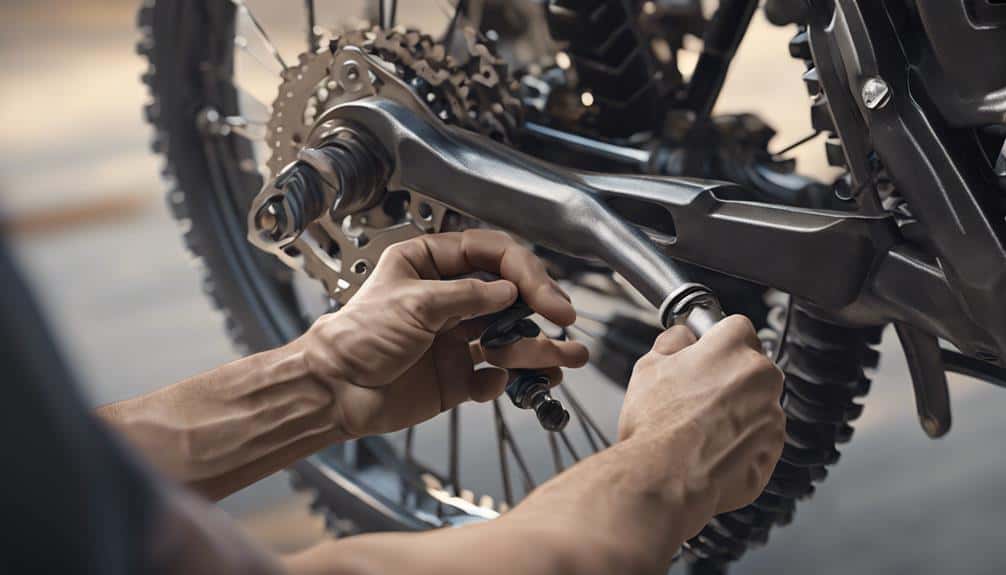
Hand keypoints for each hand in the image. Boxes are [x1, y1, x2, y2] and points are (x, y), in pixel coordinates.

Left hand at [296, 230, 588, 437]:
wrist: (334, 392)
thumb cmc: (356, 337)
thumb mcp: (414, 304)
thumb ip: (467, 297)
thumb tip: (510, 292)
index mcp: (431, 265)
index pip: (491, 255)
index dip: (525, 271)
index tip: (547, 296)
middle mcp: (448, 298)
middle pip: (509, 296)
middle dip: (540, 308)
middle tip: (564, 322)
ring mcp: (455, 338)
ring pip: (508, 338)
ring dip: (537, 348)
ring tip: (565, 359)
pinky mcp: (457, 375)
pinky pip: (493, 376)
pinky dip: (501, 380)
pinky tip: (496, 383)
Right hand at [618, 315, 784, 534]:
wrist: (665, 479)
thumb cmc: (656, 426)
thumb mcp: (648, 368)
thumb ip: (672, 342)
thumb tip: (683, 337)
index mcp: (733, 348)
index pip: (736, 327)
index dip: (716, 341)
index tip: (705, 354)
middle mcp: (761, 378)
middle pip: (751, 367)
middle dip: (729, 378)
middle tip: (696, 397)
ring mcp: (772, 415)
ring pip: (757, 403)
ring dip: (737, 412)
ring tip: (700, 430)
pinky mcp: (773, 450)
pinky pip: (760, 437)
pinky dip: (742, 442)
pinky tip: (712, 449)